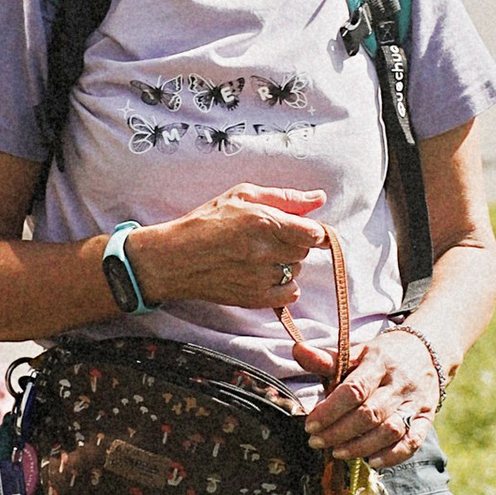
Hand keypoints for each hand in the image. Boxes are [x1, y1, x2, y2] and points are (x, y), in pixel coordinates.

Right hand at [139, 184, 330, 311]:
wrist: (176, 257)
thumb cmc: (206, 221)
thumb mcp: (243, 196)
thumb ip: (285, 198)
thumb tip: (319, 198)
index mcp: (264, 222)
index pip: (314, 233)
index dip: (313, 230)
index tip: (303, 229)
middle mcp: (265, 252)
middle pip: (304, 251)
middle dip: (293, 243)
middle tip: (270, 238)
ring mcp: (261, 278)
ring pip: (296, 271)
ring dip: (286, 263)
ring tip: (260, 255)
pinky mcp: (255, 298)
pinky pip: (290, 294)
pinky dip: (284, 285)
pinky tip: (264, 274)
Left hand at [303, 326, 443, 466]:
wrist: (426, 351)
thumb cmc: (382, 356)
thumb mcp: (356, 352)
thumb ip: (326, 358)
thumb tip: (297, 350)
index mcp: (379, 361)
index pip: (354, 389)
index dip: (330, 410)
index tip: (310, 425)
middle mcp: (399, 383)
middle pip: (370, 413)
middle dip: (339, 432)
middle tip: (317, 442)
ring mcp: (416, 402)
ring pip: (390, 430)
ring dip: (361, 446)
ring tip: (337, 453)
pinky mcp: (427, 418)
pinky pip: (413, 442)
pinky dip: (392, 456)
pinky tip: (371, 462)